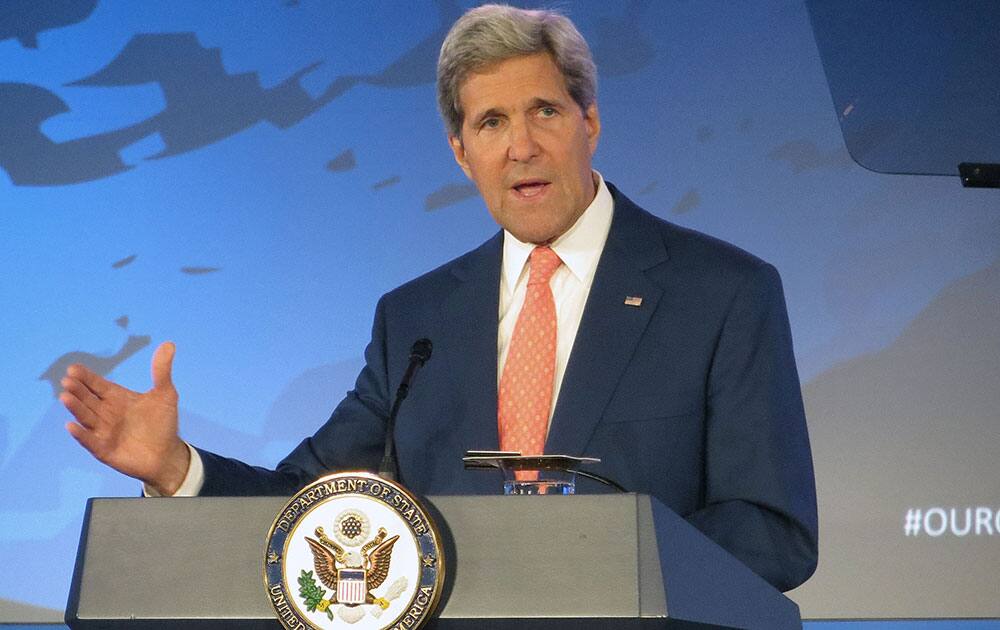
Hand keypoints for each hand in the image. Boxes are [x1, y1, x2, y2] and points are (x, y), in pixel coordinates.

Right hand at [59, 341, 189, 494]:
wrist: (168, 454)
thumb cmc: (163, 423)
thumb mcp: (165, 394)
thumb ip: (162, 371)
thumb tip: (169, 344)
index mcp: (117, 398)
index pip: (97, 385)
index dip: (86, 377)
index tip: (74, 368)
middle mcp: (106, 413)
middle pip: (88, 399)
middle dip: (78, 390)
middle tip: (68, 380)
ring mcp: (104, 432)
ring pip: (86, 418)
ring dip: (76, 408)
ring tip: (66, 397)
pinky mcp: (105, 450)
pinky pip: (90, 442)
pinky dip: (81, 435)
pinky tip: (71, 426)